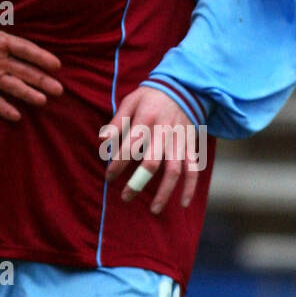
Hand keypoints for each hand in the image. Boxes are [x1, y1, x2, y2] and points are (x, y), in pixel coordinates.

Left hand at [0, 20, 62, 120]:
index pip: (22, 49)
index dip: (39, 56)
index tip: (56, 65)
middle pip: (23, 70)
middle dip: (40, 79)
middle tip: (59, 89)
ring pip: (12, 86)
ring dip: (27, 93)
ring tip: (44, 101)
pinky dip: (4, 108)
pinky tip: (17, 116)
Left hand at [102, 86, 201, 213]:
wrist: (183, 87)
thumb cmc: (150, 97)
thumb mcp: (130, 101)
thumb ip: (116, 122)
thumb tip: (101, 141)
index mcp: (145, 121)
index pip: (129, 148)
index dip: (117, 164)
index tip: (109, 177)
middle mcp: (164, 133)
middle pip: (152, 164)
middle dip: (137, 183)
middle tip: (125, 198)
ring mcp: (180, 141)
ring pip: (175, 171)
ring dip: (165, 192)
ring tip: (154, 210)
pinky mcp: (191, 145)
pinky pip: (194, 169)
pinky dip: (190, 187)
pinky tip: (184, 203)